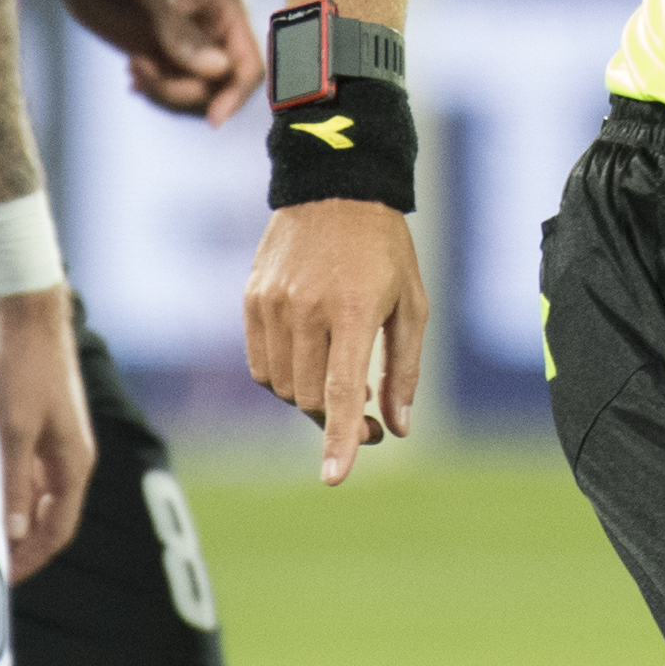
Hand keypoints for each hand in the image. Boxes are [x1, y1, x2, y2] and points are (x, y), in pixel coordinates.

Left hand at [0, 286, 95, 581]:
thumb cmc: (24, 368)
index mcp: (73, 462)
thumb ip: (13, 483)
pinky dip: (0, 489)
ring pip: (29, 495)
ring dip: (5, 516)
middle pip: (45, 517)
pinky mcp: (30, 425)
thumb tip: (10, 535)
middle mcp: (66, 457)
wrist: (24, 310)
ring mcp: (49, 440)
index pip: (57, 529)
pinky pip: (18, 471)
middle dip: (18, 545)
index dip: (31, 560)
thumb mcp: (15, 429)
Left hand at [54, 0, 264, 122]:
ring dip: (165, 92)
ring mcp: (195, 44)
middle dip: (183, 91)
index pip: (249, 66)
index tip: (212, 120)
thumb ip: (180, 34)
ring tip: (134, 66)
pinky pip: (178, 91)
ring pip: (199, 94)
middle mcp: (217, 29)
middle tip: (141, 69)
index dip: (236, 95)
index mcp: (227, 8)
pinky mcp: (172, 54)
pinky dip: (157, 92)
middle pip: (222, 87)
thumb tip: (218, 68)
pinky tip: (133, 76)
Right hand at [245, 199, 426, 484]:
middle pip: (312, 397)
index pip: (342, 390)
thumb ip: (405, 369)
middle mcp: (307, 308)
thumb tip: (397, 429)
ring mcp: (273, 304)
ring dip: (312, 398)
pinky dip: (286, 377)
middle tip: (370, 421)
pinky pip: (262, 364)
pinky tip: (312, 360)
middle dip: (339, 421)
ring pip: (284, 387)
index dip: (340, 438)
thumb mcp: (412, 303)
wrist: (336, 187)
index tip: (335, 478)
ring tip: (343, 378)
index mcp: (353, 309)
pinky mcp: (252, 300)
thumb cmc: (385, 249)